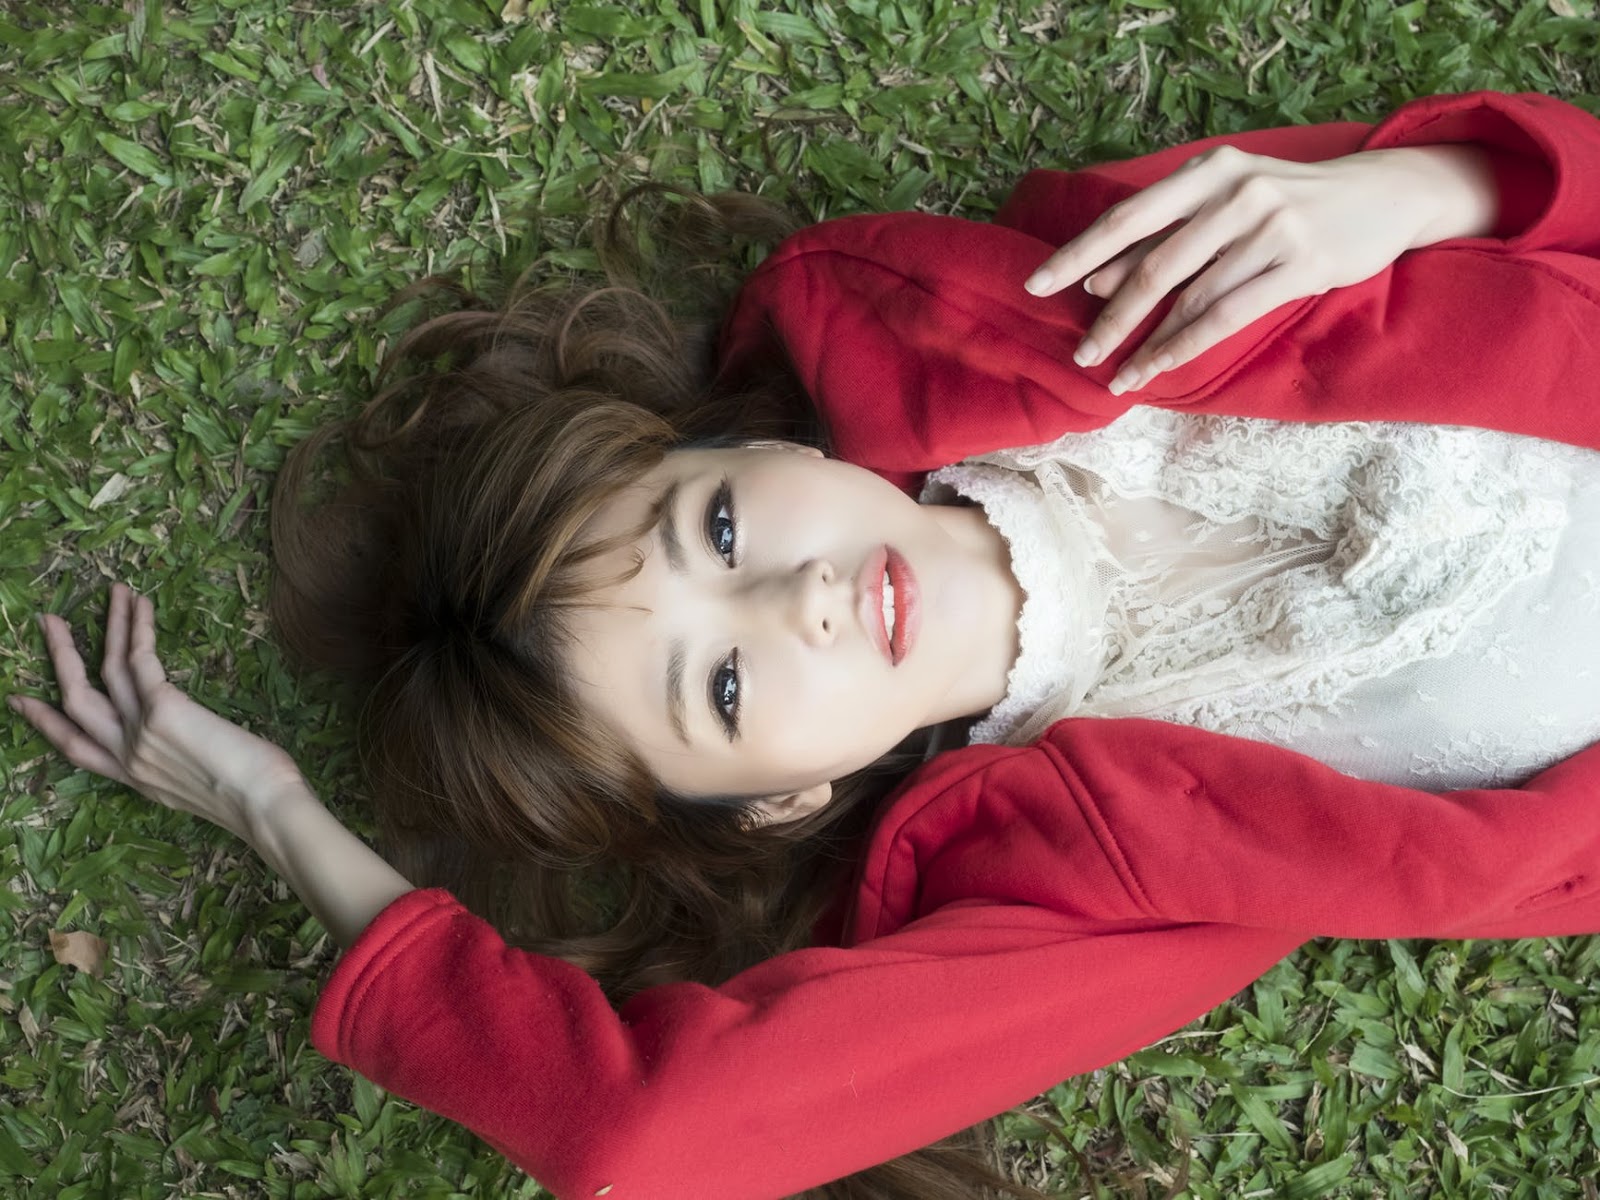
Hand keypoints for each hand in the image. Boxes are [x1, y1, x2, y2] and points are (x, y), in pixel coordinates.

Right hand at [10, 583, 307, 843]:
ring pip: (108, 669)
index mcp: (135, 778)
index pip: (76, 748)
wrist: (264, 807)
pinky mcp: (162, 708)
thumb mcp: (202, 788)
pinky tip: (140, 605)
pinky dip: (138, 628)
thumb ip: (179, 765)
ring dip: (111, 625)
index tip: (19, 700)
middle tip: (49, 622)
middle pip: (76, 700)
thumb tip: (193, 746)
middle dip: (60, 657)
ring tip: (113, 592)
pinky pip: (140, 658)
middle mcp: (128, 755)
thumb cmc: (253, 799)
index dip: (45, 723)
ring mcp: (140, 731)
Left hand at [1024, 143, 1496, 394]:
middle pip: (1153, 265)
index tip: (1036, 286)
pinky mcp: (1299, 264)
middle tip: (1078, 354)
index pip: (1127, 217)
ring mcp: (1269, 227)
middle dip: (1110, 316)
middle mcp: (1234, 193)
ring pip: (1188, 298)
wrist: (1385, 195)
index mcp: (1208, 171)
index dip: (1077, 254)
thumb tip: (1095, 281)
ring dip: (1146, 343)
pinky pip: (1225, 316)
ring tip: (1116, 375)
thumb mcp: (1226, 200)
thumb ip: (1167, 234)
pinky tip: (1156, 369)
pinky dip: (1184, 347)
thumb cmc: (1291, 202)